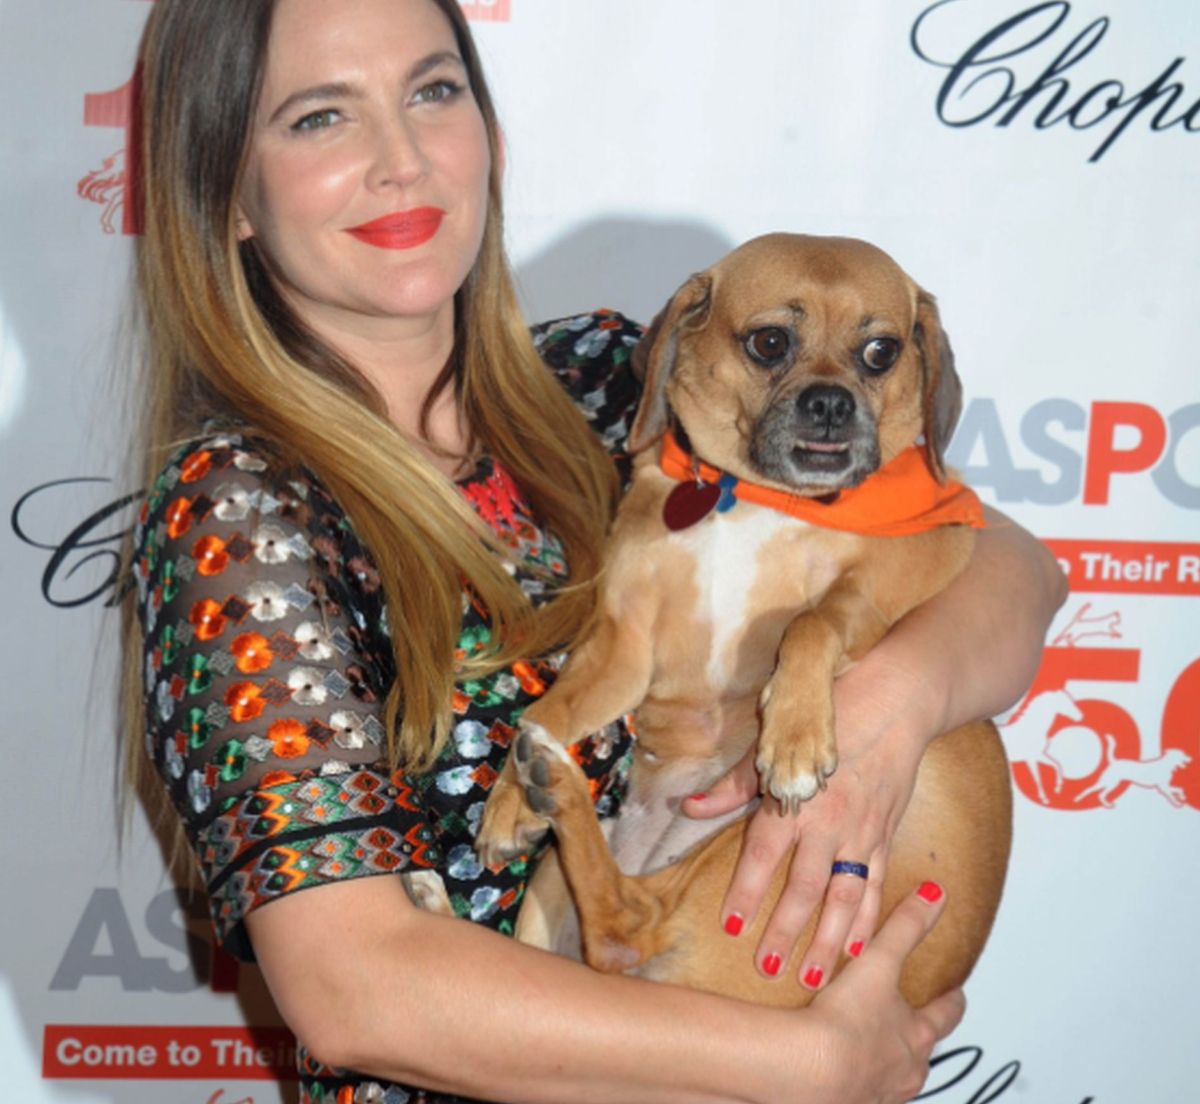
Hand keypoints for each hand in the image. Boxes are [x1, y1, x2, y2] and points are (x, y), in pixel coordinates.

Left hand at [683, 659, 929, 988]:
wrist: (896, 701)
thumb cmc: (832, 714)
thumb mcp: (776, 741)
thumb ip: (734, 784)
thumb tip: (690, 807)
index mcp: (795, 799)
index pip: (764, 855)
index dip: (747, 891)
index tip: (730, 924)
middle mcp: (829, 823)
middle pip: (804, 888)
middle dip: (785, 930)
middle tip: (767, 966)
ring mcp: (862, 834)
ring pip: (844, 899)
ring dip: (828, 942)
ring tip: (811, 978)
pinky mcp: (885, 836)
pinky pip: (877, 887)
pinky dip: (869, 921)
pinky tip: (859, 950)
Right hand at [804, 882, 965, 1103]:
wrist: (809, 1071)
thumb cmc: (847, 1021)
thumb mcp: (879, 963)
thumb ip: (906, 926)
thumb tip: (936, 895)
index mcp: (918, 1036)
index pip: (946, 1014)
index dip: (951, 1000)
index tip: (954, 992)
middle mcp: (906, 1072)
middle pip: (922, 1051)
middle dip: (916, 1036)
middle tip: (906, 1020)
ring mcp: (879, 1094)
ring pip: (892, 1076)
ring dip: (883, 1061)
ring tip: (863, 1044)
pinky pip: (857, 1091)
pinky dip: (851, 1079)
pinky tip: (833, 1068)